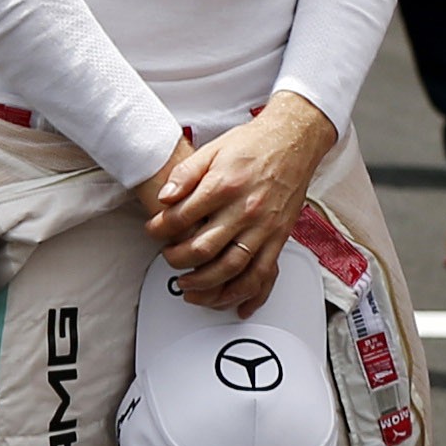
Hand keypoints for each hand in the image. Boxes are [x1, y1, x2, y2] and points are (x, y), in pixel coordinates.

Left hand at [141, 92, 331, 311]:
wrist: (293, 141)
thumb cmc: (252, 145)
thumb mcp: (210, 151)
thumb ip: (184, 175)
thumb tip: (163, 198)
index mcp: (223, 187)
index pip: (181, 219)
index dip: (159, 230)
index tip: (152, 232)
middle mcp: (245, 210)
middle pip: (204, 250)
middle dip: (178, 261)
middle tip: (167, 260)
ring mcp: (265, 227)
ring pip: (233, 269)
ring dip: (206, 285)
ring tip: (188, 288)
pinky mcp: (280, 238)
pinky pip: (265, 274)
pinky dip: (249, 294)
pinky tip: (234, 304)